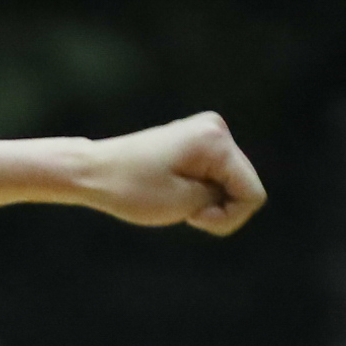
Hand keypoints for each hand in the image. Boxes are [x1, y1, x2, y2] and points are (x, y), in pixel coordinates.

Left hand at [74, 114, 266, 237]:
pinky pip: (216, 175)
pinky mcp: (195, 140)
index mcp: (216, 141)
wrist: (92, 171)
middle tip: (181, 209)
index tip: (193, 217)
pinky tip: (175, 189)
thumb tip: (236, 189)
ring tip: (175, 198)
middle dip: (219, 208)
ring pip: (231, 183)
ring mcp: (206, 131)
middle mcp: (216, 128)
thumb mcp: (185, 204)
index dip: (228, 217)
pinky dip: (200, 190)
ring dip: (208, 200)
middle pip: (244, 186)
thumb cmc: (132, 189)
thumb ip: (222, 198)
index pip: (252, 194)